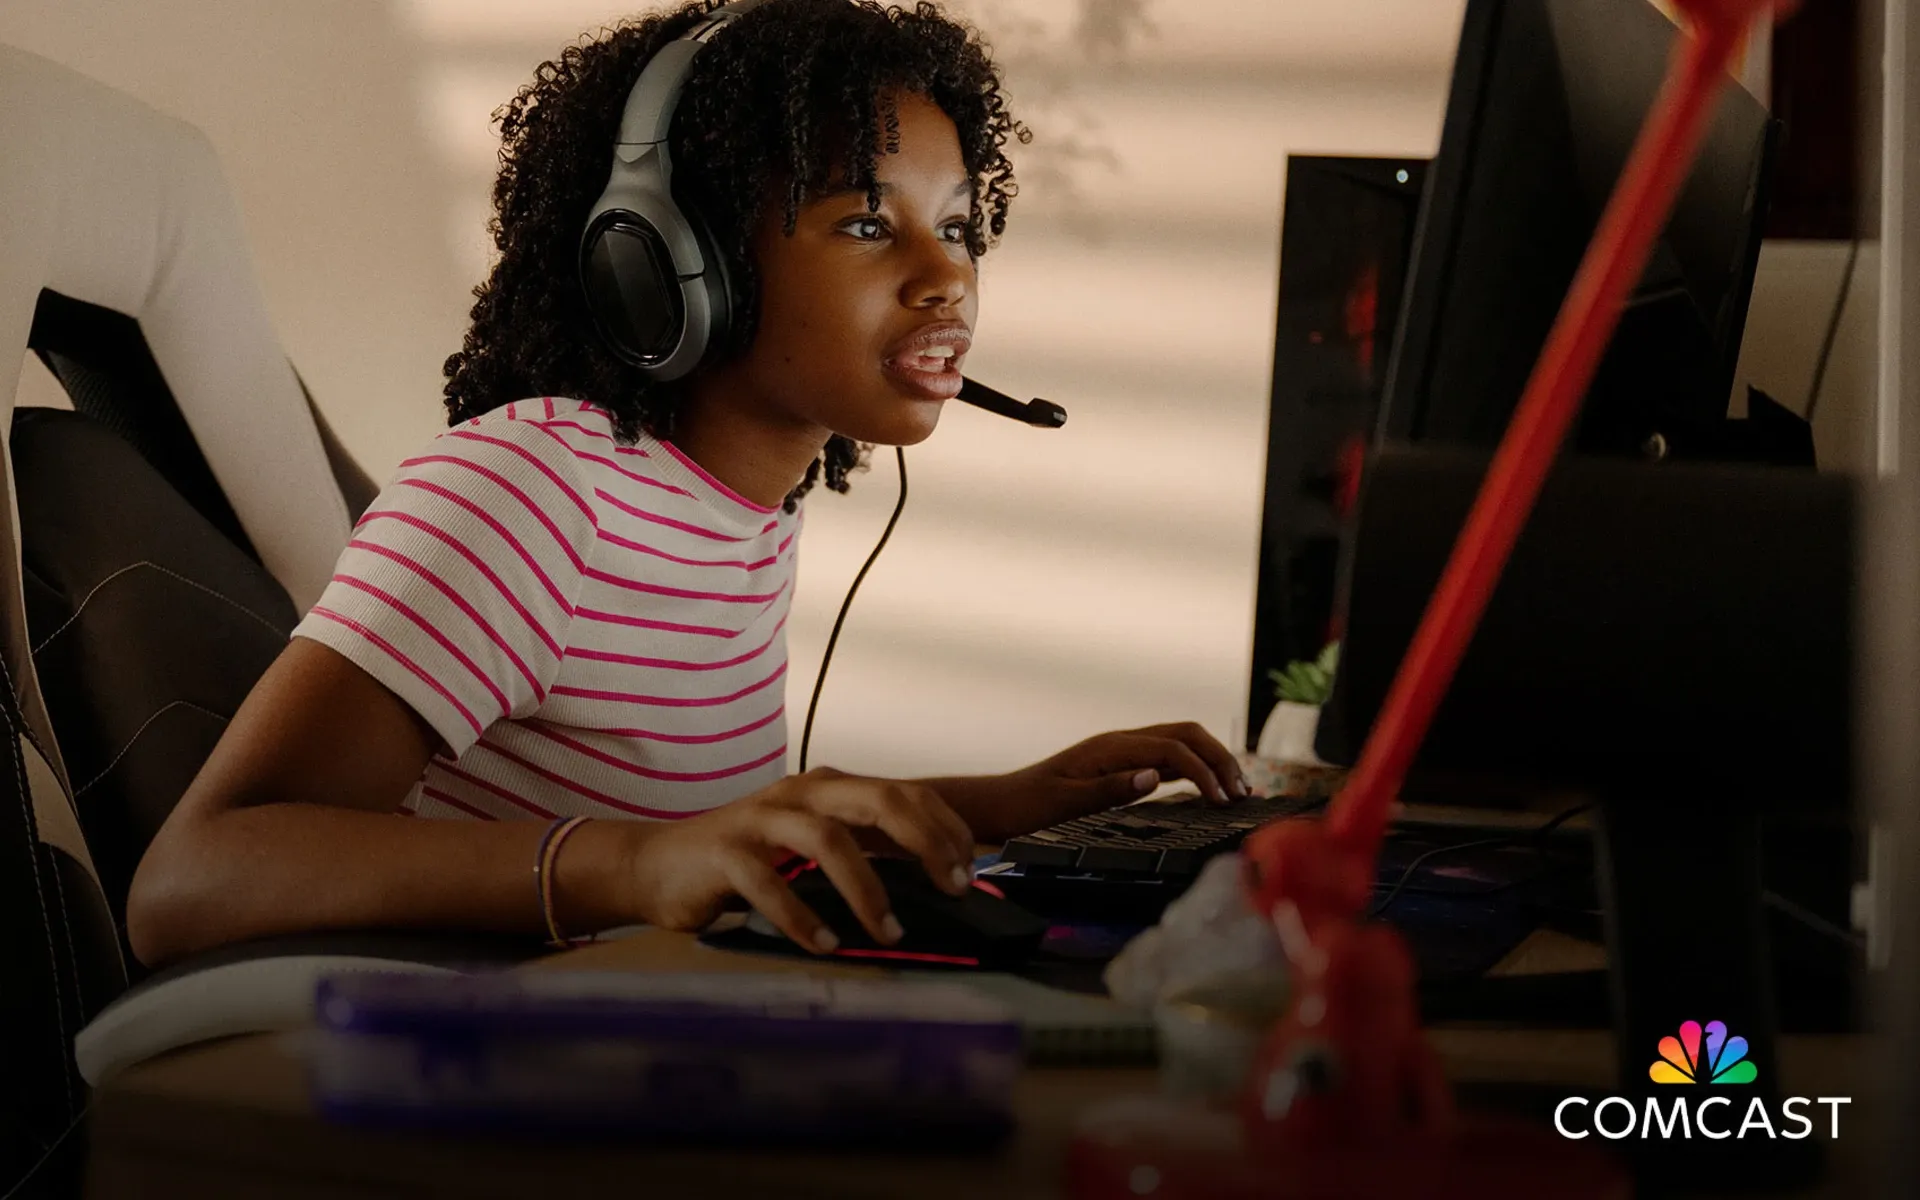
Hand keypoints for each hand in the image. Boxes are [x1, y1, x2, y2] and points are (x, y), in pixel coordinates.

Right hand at [613, 767, 975, 953]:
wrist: (655, 866)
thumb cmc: (745, 863)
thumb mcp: (810, 848)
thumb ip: (863, 852)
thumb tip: (933, 882)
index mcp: (828, 788)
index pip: (905, 792)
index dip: (945, 827)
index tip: (972, 869)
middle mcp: (800, 793)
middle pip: (878, 800)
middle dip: (925, 842)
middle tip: (952, 889)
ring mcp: (761, 819)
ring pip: (828, 841)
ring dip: (866, 889)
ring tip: (891, 932)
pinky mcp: (725, 853)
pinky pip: (771, 884)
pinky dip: (803, 918)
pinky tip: (825, 946)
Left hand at [989, 721, 1249, 837]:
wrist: (1002, 804)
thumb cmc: (1029, 807)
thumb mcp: (1066, 804)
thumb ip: (1111, 789)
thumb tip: (1156, 777)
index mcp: (1110, 748)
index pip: (1172, 750)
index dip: (1203, 773)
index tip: (1222, 802)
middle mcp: (1120, 742)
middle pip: (1185, 733)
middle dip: (1218, 757)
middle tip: (1241, 792)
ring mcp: (1121, 750)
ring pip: (1179, 740)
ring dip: (1211, 759)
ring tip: (1236, 789)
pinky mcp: (1120, 764)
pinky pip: (1166, 756)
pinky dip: (1193, 768)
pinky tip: (1206, 788)